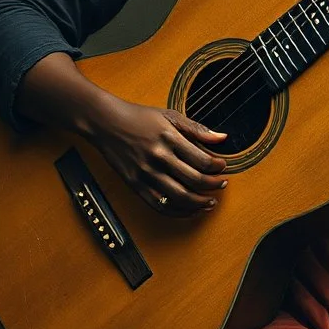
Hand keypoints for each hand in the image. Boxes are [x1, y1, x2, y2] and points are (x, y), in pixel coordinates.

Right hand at [89, 99, 227, 216]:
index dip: (217, 167)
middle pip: (194, 180)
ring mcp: (146, 174)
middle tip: (222, 184)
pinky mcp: (135, 185)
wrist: (106, 123)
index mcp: (169, 138)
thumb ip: (197, 128)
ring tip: (210, 201)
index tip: (222, 166)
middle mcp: (158, 157)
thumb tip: (222, 138)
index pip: (202, 160)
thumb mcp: (169, 116)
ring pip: (180, 197)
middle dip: (213, 185)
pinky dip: (179, 212)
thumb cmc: (139, 117)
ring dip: (200, 203)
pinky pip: (160, 206)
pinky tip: (190, 209)